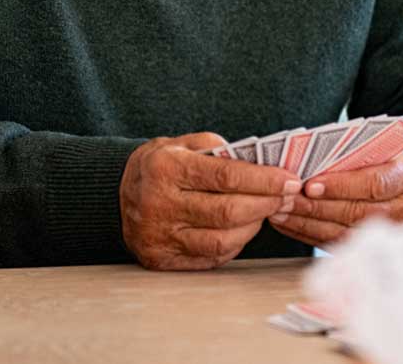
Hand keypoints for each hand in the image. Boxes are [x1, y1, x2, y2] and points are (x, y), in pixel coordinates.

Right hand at [120, 133, 300, 270]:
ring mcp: (160, 235)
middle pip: (228, 211)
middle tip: (287, 196)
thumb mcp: (179, 143)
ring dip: (254, 226)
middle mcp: (160, 203)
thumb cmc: (157, 167)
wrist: (114, 196)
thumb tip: (259, 162)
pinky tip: (243, 228)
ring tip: (265, 211)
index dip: (263, 180)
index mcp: (165, 168)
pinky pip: (212, 256)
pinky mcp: (163, 259)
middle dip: (266, 203)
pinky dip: (235, 243)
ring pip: (223, 239)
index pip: (225, 176)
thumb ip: (216, 147)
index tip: (289, 179)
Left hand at [269, 154, 402, 247]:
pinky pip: (335, 242)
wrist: (392, 180)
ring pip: (342, 231)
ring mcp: (389, 231)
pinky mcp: (371, 245)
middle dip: (315, 206)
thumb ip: (346, 155)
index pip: (373, 183)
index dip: (340, 186)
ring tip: (279, 211)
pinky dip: (306, 233)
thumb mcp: (368, 148)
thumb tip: (304, 161)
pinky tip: (286, 223)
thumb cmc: (373, 157)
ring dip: (306, 222)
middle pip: (355, 211)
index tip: (310, 186)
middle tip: (285, 199)